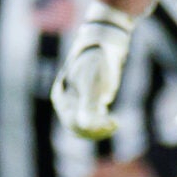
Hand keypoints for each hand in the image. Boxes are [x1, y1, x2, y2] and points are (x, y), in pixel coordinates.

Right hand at [52, 4, 134, 139]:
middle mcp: (66, 103)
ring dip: (99, 129)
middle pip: (78, 127)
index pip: (74, 123)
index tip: (113, 123)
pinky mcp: (88, 102)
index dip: (93, 128)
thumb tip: (85, 125)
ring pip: (85, 127)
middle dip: (97, 130)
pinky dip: (101, 124)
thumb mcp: (93, 82)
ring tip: (115, 124)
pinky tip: (114, 120)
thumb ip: (88, 104)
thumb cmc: (97, 62)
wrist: (104, 46)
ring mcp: (76, 103)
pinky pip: (91, 121)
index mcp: (61, 98)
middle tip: (115, 124)